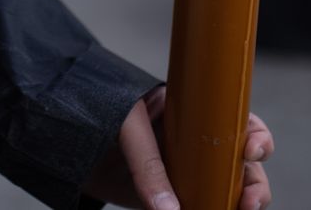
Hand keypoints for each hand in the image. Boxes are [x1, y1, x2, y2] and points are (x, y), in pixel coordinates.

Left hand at [83, 87, 272, 209]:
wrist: (56, 132)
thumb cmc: (92, 110)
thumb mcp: (124, 126)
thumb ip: (146, 165)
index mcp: (188, 110)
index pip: (235, 120)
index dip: (254, 134)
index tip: (253, 149)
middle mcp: (192, 142)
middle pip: (240, 164)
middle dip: (255, 182)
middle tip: (251, 200)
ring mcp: (181, 171)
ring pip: (224, 190)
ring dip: (237, 203)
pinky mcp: (162, 198)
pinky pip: (194, 208)